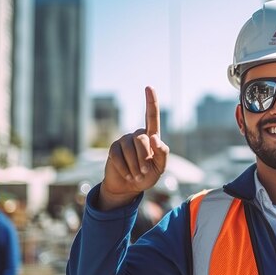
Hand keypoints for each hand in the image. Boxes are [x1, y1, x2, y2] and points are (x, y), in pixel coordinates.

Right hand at [98, 86, 169, 209]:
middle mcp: (137, 135)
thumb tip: (155, 138)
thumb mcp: (160, 167)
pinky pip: (117, 156)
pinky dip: (124, 168)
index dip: (151, 101)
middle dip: (144, 157)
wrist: (129, 187)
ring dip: (134, 165)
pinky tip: (128, 175)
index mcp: (152, 137)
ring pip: (129, 147)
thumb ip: (162, 153)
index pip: (152, 116)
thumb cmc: (148, 175)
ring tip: (137, 175)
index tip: (149, 87)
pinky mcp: (113, 149)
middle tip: (144, 172)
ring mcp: (124, 140)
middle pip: (141, 138)